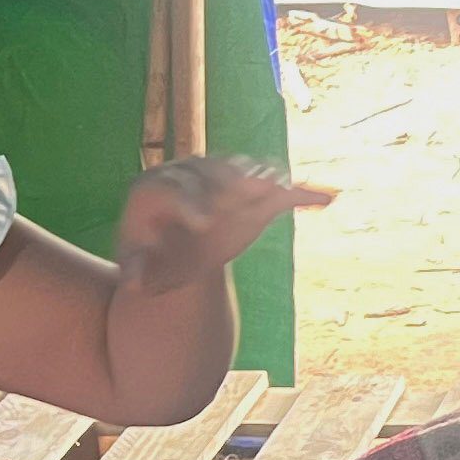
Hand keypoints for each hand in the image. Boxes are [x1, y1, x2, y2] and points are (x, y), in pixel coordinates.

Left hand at [113, 158, 333, 295]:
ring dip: (263, 179)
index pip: (172, 189)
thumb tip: (134, 286)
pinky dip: (299, 194)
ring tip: (282, 187)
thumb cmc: (147, 253)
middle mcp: (188, 175)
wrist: (169, 240)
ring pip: (243, 173)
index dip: (189, 204)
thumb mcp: (137, 266)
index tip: (203, 223)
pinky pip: (273, 190)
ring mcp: (220, 179)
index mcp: (155, 189)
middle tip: (250, 193)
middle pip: (211, 172)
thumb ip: (137, 273)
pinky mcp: (246, 192)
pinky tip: (326, 198)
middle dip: (230, 184)